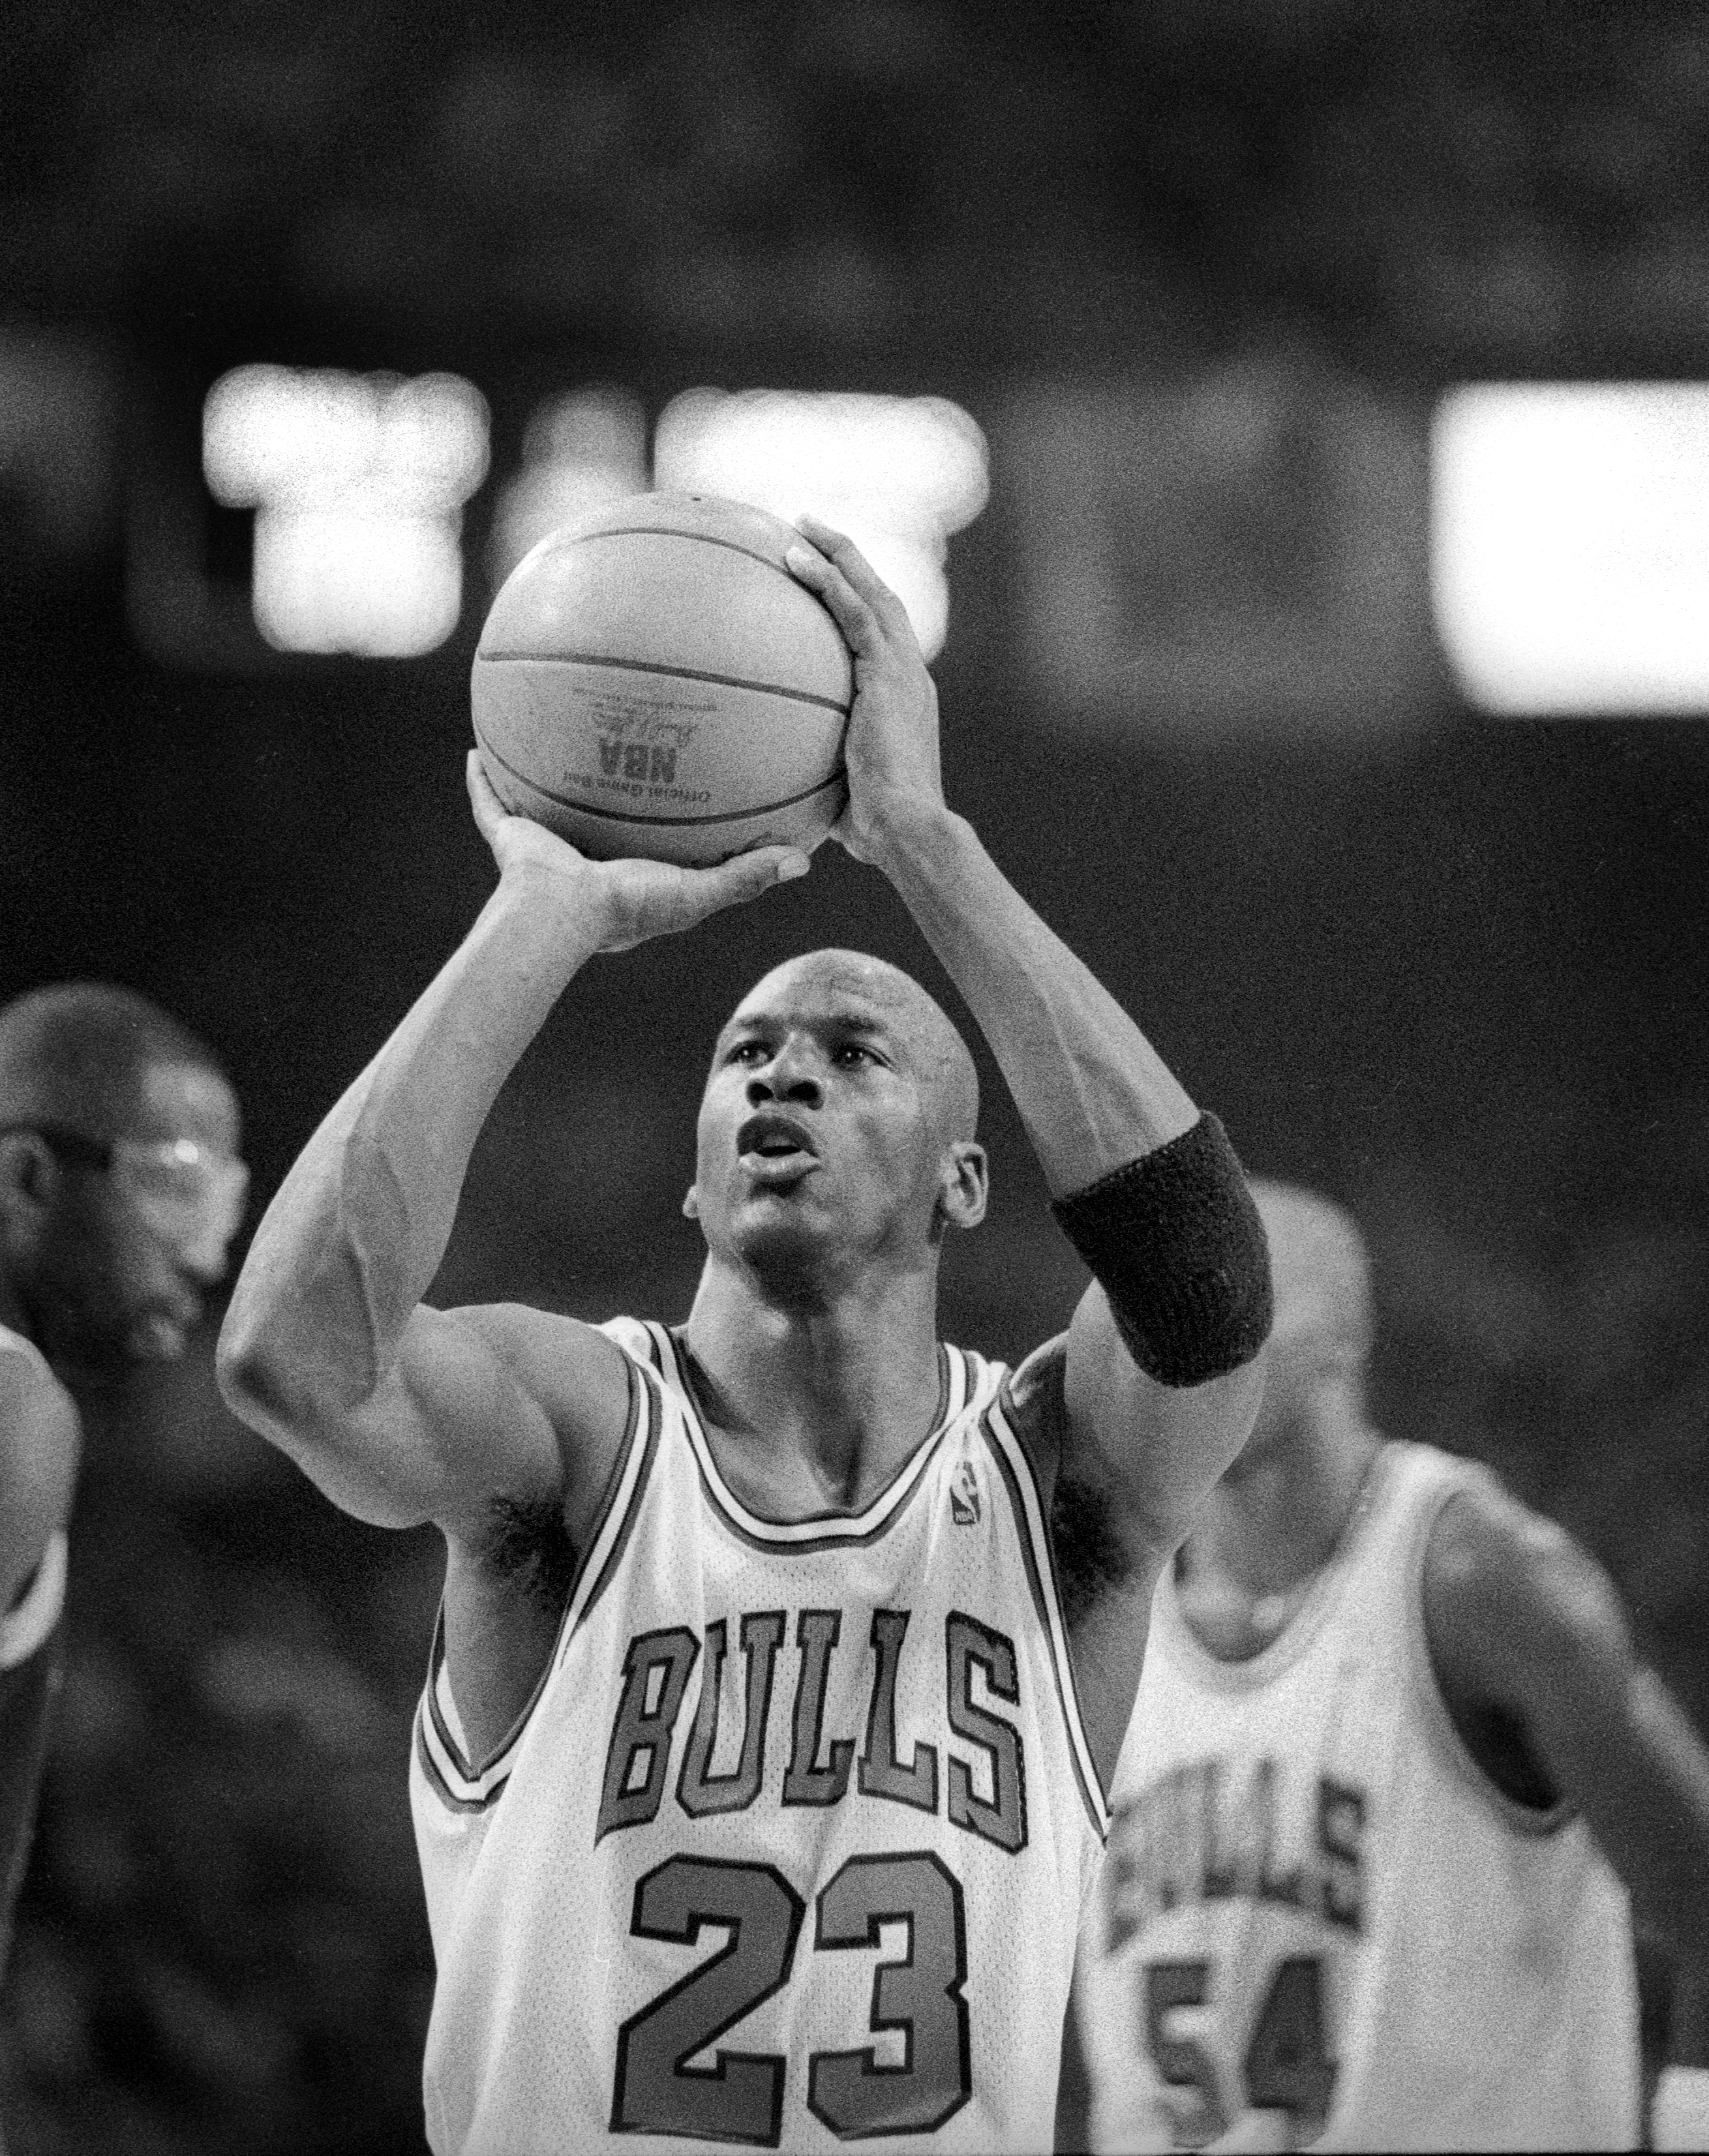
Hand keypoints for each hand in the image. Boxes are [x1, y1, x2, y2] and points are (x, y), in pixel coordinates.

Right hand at [465, 751, 808, 952]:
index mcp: (626, 868)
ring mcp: (543, 844)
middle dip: (601, 780)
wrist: (561, 915)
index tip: (686, 777)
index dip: (664, 809)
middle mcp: (582, 853)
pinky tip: (476, 749)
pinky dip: (482, 779)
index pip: (648, 832)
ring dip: (541, 771)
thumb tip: (805, 861)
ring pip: (540, 799)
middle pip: (592, 808)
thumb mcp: (695, 892)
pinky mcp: (508, 837)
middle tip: (617, 741)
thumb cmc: (628, 907)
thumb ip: (747, 876)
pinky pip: (490, 801)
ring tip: (546, 730)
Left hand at [785, 516, 944, 864]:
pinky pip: (855, 612)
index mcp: (905, 698)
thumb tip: (778, 795)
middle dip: (849, 560)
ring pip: (872, 592)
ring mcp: (903, 671)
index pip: (883, 637)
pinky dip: (828, 581)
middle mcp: (910, 675)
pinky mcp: (888, 674)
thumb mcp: (842, 795)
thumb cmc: (877, 831)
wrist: (908, 828)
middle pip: (882, 598)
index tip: (825, 581)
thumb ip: (817, 780)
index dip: (857, 602)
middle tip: (811, 530)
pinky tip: (794, 559)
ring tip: (801, 524)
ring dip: (838, 554)